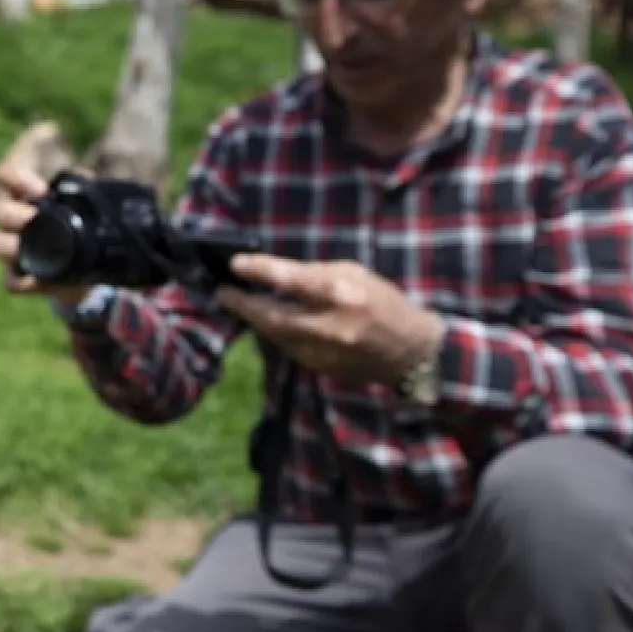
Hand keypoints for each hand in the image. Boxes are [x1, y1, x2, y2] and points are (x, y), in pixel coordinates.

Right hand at [0, 164, 91, 305]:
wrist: (89, 270)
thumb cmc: (81, 229)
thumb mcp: (87, 206)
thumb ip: (84, 190)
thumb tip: (83, 178)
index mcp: (28, 197)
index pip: (7, 176)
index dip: (14, 177)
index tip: (38, 189)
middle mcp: (16, 221)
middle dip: (13, 214)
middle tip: (32, 219)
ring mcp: (14, 251)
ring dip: (10, 245)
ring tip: (31, 249)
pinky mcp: (19, 278)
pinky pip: (10, 281)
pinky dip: (24, 281)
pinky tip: (39, 279)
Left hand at [213, 254, 443, 384]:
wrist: (408, 352)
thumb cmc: (382, 302)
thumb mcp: (354, 274)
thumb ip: (315, 275)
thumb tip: (277, 275)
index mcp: (341, 294)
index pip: (291, 279)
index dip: (260, 270)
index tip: (236, 264)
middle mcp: (329, 326)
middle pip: (272, 316)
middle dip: (242, 304)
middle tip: (223, 291)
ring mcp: (322, 351)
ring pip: (274, 335)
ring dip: (255, 318)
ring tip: (239, 302)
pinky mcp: (318, 367)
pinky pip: (287, 346)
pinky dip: (274, 332)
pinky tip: (267, 321)